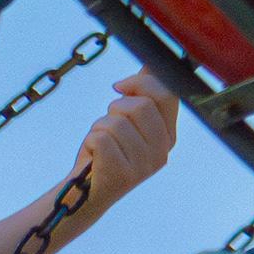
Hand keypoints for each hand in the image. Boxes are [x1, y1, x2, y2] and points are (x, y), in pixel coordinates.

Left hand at [73, 71, 179, 208]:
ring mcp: (145, 167)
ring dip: (99, 128)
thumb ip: (142, 91)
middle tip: (109, 127)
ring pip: (117, 121)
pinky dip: (90, 142)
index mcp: (168, 136)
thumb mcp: (126, 119)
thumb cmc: (106, 151)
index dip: (140, 82)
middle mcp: (162, 153)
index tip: (120, 86)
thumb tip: (151, 62)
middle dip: (116, 108)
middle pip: (141, 105)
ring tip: (100, 145)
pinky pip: (101, 138)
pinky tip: (94, 157)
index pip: (167, 93)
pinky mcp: (123, 176)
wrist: (85, 191)